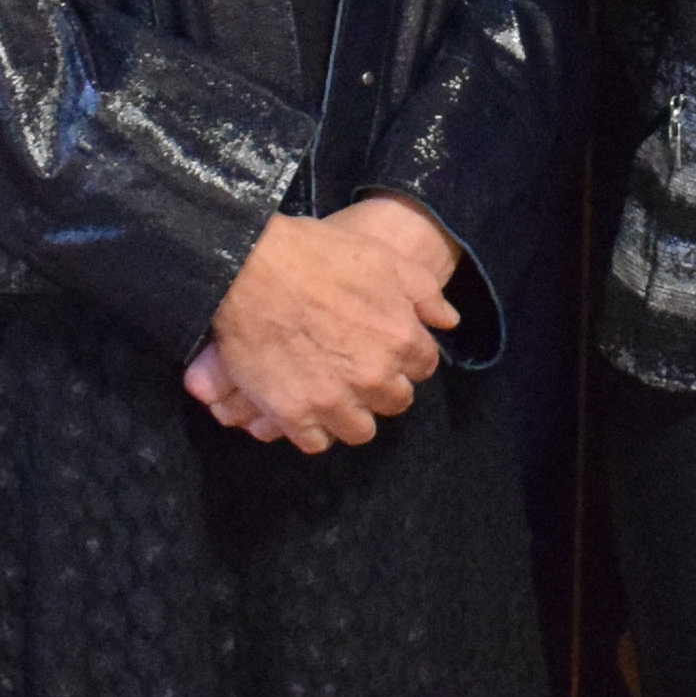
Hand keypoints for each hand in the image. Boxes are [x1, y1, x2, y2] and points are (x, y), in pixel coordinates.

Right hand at [185, 198, 459, 452]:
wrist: (248, 265)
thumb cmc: (316, 254)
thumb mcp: (383, 257)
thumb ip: (423, 291)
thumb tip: (447, 322)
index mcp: (400, 338)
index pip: (423, 367)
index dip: (404, 356)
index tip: (384, 347)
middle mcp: (373, 375)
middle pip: (395, 402)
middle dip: (381, 387)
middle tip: (356, 368)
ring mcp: (333, 399)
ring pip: (359, 430)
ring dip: (351, 414)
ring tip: (332, 393)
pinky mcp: (293, 413)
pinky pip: (316, 442)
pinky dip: (313, 429)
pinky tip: (305, 408)